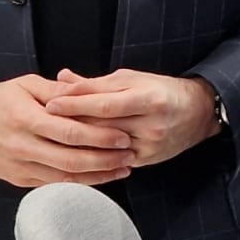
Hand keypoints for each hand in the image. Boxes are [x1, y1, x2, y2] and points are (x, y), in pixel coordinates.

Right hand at [0, 73, 135, 187]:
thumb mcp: (26, 84)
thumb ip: (59, 89)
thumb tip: (90, 90)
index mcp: (26, 119)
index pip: (70, 131)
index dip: (100, 137)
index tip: (124, 136)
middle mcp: (22, 146)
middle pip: (71, 159)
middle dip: (105, 160)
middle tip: (131, 155)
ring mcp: (19, 166)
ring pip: (65, 177)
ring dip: (98, 175)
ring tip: (124, 168)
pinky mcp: (18, 180)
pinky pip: (53, 184)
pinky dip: (79, 182)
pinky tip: (99, 177)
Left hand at [42, 68, 219, 166]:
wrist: (198, 113)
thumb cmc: (161, 90)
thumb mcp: (132, 79)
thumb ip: (96, 83)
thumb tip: (62, 78)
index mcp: (148, 98)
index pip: (105, 104)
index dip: (76, 104)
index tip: (50, 104)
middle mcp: (151, 124)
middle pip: (102, 128)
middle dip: (71, 124)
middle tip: (42, 123)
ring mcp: (150, 145)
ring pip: (105, 147)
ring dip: (78, 143)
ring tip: (52, 138)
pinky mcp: (148, 160)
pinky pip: (114, 161)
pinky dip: (93, 156)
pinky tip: (73, 153)